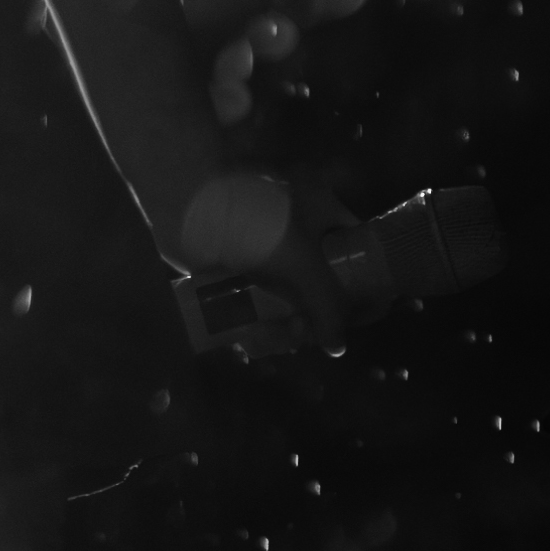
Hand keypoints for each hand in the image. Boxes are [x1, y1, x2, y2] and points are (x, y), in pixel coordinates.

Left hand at [175, 170, 353, 357]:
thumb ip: (327, 307)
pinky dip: (257, 320)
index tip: (350, 321)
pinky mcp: (239, 265)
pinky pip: (259, 300)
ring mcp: (268, 249)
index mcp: (324, 213)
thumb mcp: (304, 265)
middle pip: (321, 286)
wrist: (189, 202)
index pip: (358, 255)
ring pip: (288, 299)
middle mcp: (299, 230)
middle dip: (311, 318)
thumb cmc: (257, 224)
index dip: (360, 290)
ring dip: (282, 327)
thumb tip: (337, 348)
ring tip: (266, 337)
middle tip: (297, 332)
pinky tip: (249, 337)